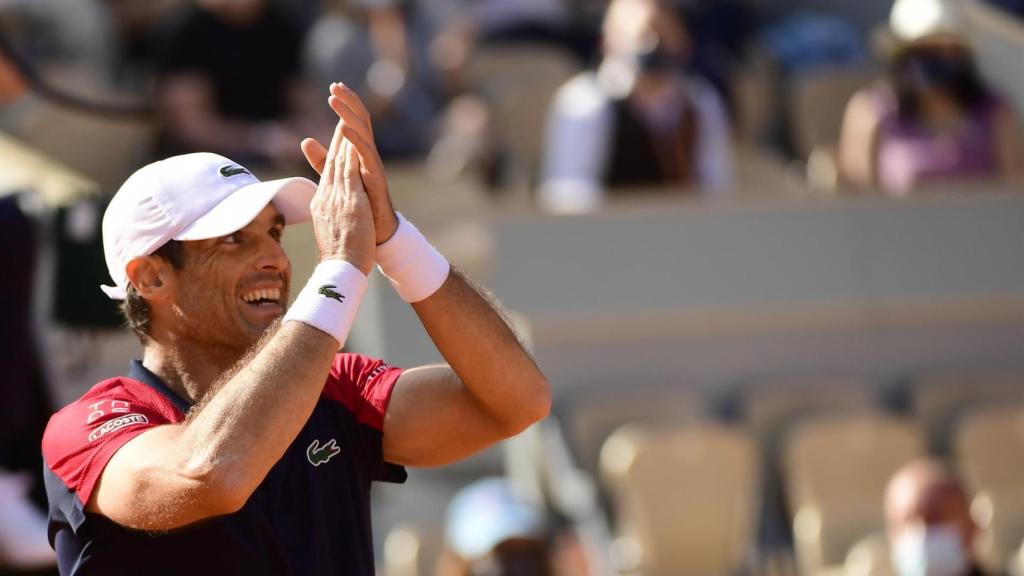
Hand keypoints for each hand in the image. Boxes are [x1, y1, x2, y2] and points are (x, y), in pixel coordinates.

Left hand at [300, 83, 398, 244]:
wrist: (373, 233)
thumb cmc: (359, 207)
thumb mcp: (335, 177)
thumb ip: (322, 160)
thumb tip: (305, 141)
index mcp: (357, 154)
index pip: (351, 122)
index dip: (344, 104)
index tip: (333, 86)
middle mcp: (366, 156)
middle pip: (359, 121)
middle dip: (348, 101)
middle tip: (336, 85)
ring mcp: (372, 164)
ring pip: (362, 132)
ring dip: (348, 113)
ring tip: (336, 99)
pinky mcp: (375, 176)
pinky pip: (366, 154)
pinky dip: (355, 139)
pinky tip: (344, 128)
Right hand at [309, 120, 375, 274]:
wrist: (341, 270)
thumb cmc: (340, 257)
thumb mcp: (332, 232)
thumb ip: (331, 218)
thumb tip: (327, 214)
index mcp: (322, 204)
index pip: (327, 173)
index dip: (331, 153)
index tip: (338, 138)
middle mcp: (325, 197)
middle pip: (330, 162)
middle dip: (335, 139)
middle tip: (340, 116)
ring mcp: (336, 198)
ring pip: (338, 162)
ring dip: (342, 139)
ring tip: (346, 118)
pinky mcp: (349, 201)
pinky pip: (348, 171)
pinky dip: (350, 153)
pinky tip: (353, 139)